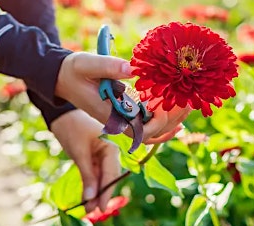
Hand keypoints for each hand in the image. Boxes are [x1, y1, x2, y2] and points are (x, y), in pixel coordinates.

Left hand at [50, 109, 119, 212]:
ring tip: (88, 208)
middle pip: (109, 177)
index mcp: (112, 147)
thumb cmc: (73, 129)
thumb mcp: (79, 153)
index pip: (112, 173)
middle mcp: (111, 152)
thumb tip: (90, 198)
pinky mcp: (94, 158)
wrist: (62, 115)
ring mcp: (103, 156)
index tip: (102, 207)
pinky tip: (87, 198)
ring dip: (95, 192)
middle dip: (101, 194)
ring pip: (102, 178)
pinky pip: (95, 175)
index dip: (107, 191)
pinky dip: (91, 186)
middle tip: (94, 210)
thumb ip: (87, 176)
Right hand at [55, 52, 189, 142]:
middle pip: (151, 133)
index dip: (159, 122)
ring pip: (151, 133)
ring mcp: (122, 120)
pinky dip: (163, 126)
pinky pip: (146, 127)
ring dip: (171, 123)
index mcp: (110, 113)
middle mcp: (118, 121)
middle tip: (190, 102)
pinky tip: (178, 118)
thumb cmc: (75, 71)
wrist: (63, 78)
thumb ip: (109, 67)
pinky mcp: (125, 114)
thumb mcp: (88, 64)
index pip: (139, 129)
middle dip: (172, 120)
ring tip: (189, 107)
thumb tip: (133, 69)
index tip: (173, 104)